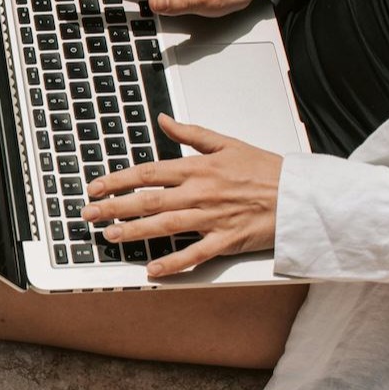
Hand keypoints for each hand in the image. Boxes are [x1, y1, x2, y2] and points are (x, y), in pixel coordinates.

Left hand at [80, 115, 280, 277]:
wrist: (300, 194)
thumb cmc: (265, 170)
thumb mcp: (226, 143)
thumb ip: (190, 133)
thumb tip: (163, 120)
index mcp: (198, 168)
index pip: (148, 173)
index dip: (117, 180)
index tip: (95, 186)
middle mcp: (199, 193)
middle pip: (148, 201)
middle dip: (114, 208)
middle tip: (88, 214)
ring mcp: (211, 218)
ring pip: (164, 227)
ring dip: (134, 232)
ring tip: (110, 236)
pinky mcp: (225, 241)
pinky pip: (194, 255)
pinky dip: (173, 263)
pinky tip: (152, 270)